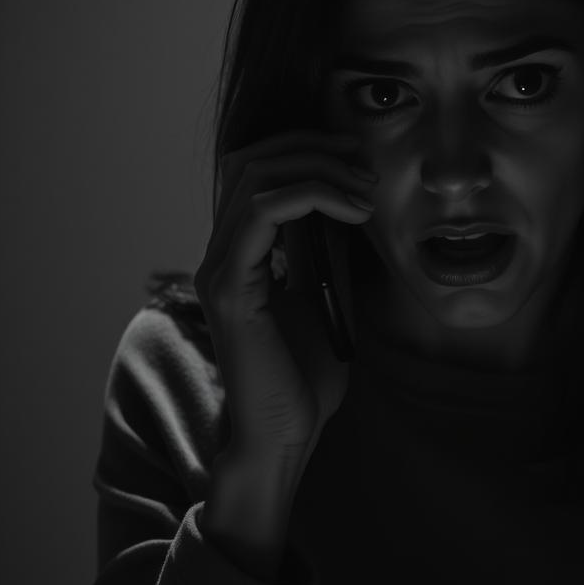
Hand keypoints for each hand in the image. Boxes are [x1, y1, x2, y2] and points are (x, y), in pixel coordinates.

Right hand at [193, 129, 377, 461]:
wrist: (284, 437)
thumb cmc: (303, 380)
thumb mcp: (322, 298)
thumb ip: (322, 254)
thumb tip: (347, 207)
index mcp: (237, 255)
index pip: (253, 171)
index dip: (302, 150)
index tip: (354, 156)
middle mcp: (219, 254)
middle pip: (248, 160)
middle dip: (309, 147)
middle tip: (360, 160)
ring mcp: (219, 269)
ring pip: (254, 177)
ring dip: (318, 170)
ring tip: (364, 188)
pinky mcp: (230, 288)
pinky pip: (262, 212)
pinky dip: (312, 196)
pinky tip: (353, 212)